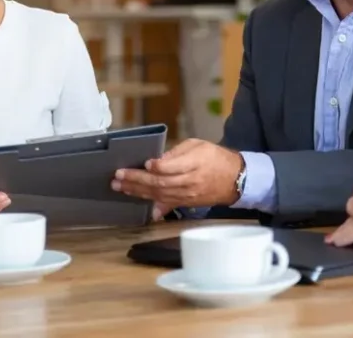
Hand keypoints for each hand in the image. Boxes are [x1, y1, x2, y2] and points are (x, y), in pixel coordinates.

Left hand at [112, 139, 242, 208]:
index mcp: (195, 162)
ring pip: (159, 195)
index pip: (172, 167)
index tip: (145, 162)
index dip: (157, 166)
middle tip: (118, 176)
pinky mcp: (186, 203)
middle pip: (160, 183)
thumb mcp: (198, 145)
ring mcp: (187, 195)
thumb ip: (177, 152)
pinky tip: (140, 205)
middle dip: (136, 180)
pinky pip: (167, 205)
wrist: (234, 179)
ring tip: (120, 187)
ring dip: (137, 192)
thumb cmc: (214, 158)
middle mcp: (190, 181)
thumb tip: (157, 160)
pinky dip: (153, 207)